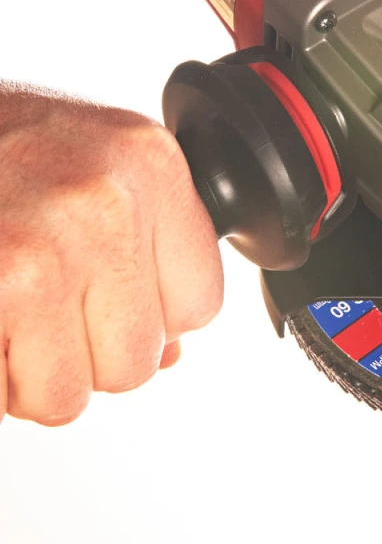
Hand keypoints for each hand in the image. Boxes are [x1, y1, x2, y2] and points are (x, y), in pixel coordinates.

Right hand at [0, 85, 222, 425]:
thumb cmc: (3, 145)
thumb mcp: (100, 166)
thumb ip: (150, 250)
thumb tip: (170, 354)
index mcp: (151, 166)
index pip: (200, 305)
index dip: (153, 313)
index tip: (113, 290)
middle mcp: (102, 204)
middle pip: (138, 360)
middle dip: (88, 351)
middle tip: (47, 301)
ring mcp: (35, 255)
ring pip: (68, 396)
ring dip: (31, 372)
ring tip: (10, 310)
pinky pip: (3, 397)